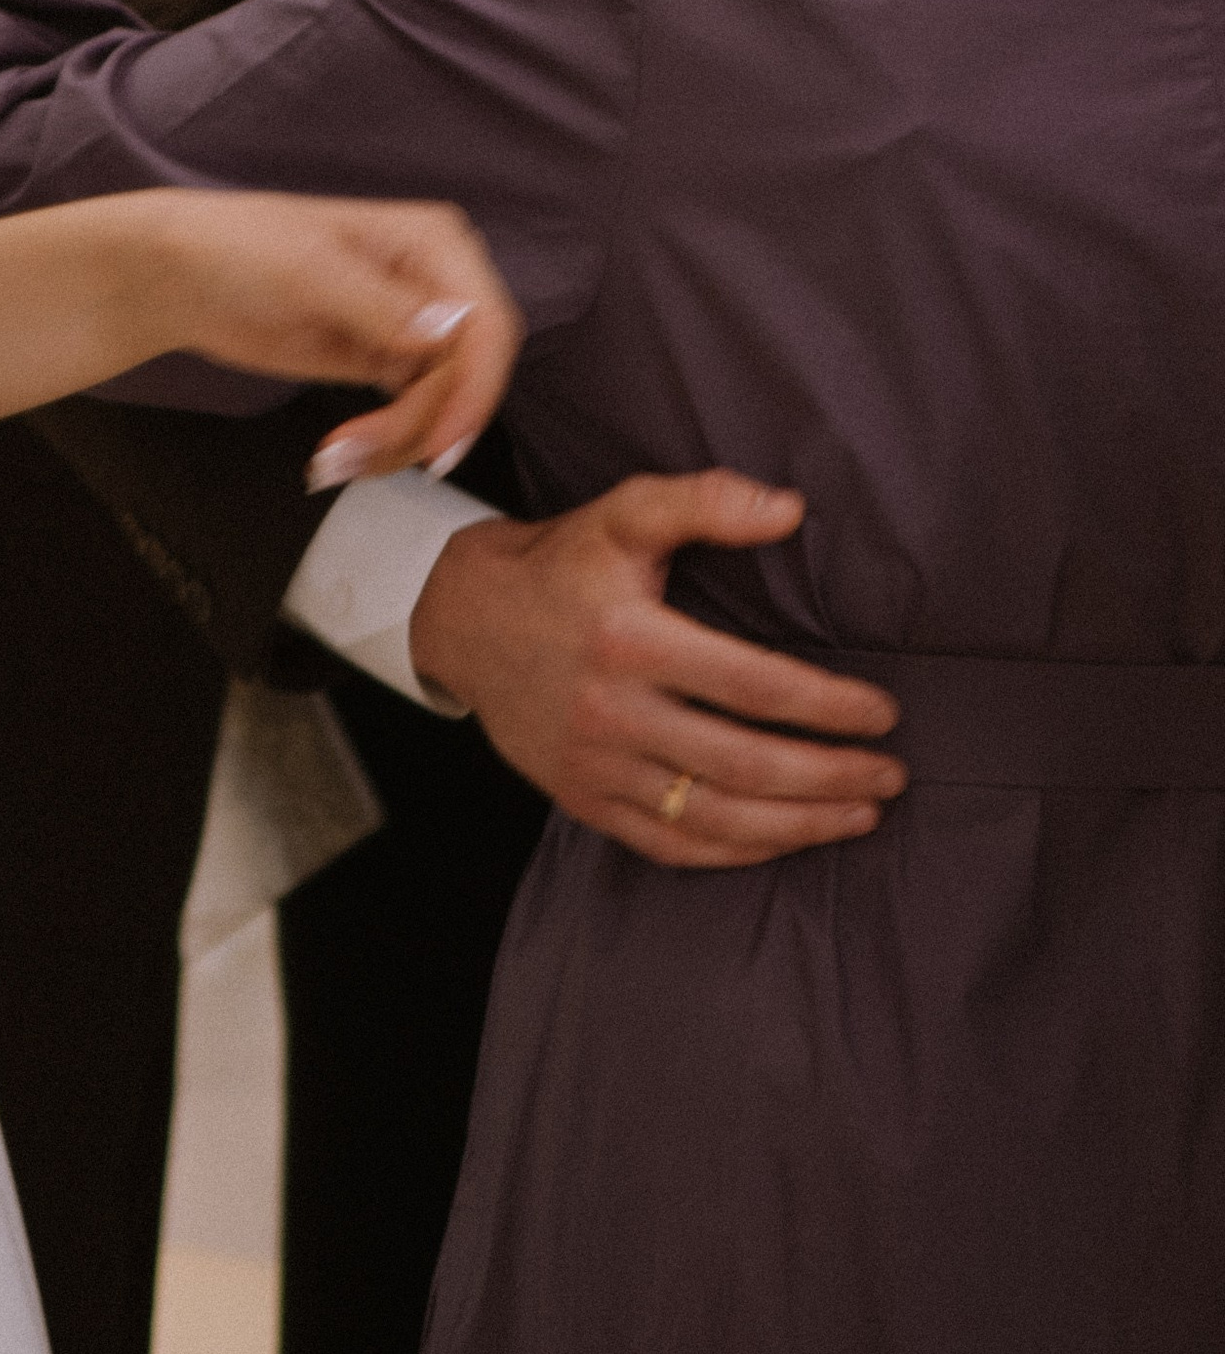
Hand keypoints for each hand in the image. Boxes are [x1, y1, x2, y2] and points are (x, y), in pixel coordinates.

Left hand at [146, 191, 517, 470]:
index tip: (443, 445)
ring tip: (334, 459)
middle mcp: (436, 282)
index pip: (486, 324)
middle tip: (356, 451)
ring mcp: (413, 326)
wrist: (183, 277)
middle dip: (422, 424)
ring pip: (443, 405)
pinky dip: (387, 443)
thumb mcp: (309, 269)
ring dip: (398, 442)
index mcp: (433, 242)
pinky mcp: (385, 362)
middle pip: (467, 376)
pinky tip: (344, 456)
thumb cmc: (240, 247)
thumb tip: (453, 328)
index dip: (475, 388)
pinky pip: (413, 415)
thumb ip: (381, 302)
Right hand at [407, 472, 906, 867]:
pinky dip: (736, 851)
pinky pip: (669, 844)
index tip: (883, 713)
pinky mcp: (582, 799)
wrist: (463, 617)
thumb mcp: (625, 512)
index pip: (752, 686)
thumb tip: (790, 510)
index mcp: (630, 637)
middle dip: (831, 776)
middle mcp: (612, 709)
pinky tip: (785, 840)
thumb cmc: (563, 562)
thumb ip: (704, 502)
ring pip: (713, 817)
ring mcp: (595, 764)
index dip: (827, 707)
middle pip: (744, 763)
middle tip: (889, 776)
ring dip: (798, 825)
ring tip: (858, 814)